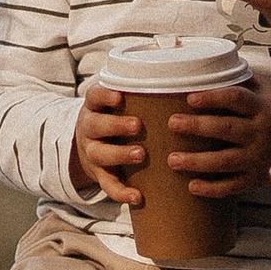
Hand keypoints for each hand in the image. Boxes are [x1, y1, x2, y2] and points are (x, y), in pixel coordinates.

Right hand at [70, 81, 148, 206]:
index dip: (104, 95)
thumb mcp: (118, 103)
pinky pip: (107, 185)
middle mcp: (89, 128)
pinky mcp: (98, 175)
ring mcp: (91, 152)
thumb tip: (182, 73)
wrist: (89, 146)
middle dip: (116, 125)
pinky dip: (121, 192)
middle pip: (96, 125)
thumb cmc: (115, 118)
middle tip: (138, 125)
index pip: (94, 96)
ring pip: (100, 154)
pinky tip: (137, 196)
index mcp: (95, 107)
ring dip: (120, 154)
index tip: (120, 95)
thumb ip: (140, 92)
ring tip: (140, 155)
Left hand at [165, 74, 270, 200]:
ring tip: (173, 159)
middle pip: (226, 129)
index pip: (236, 99)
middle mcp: (259, 132)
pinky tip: (192, 186)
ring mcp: (257, 157)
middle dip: (198, 127)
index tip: (190, 98)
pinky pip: (232, 186)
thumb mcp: (265, 88)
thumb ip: (239, 79)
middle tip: (172, 123)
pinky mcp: (255, 177)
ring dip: (198, 161)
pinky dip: (212, 189)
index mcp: (260, 107)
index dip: (213, 98)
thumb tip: (204, 66)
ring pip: (226, 161)